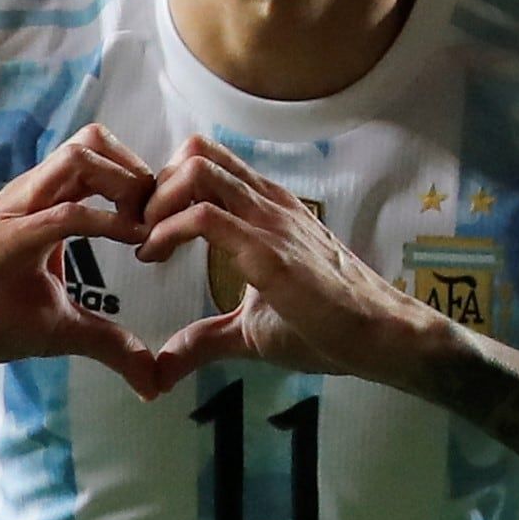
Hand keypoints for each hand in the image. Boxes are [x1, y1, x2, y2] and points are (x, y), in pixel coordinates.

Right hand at [0, 124, 160, 399]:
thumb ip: (107, 342)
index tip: (166, 221)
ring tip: (147, 226)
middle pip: (94, 141)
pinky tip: (132, 241)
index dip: (140, 179)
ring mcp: (16, 212)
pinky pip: (62, 214)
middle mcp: (32, 196)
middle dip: (139, 169)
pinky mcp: (2, 241)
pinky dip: (105, 221)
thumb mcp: (58, 329)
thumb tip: (152, 379)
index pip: (99, 158)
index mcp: (46, 206)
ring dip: (125, 183)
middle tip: (161, 217)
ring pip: (79, 157)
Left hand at [137, 136, 443, 393]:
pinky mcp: (269, 251)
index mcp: (265, 208)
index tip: (142, 227)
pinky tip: (154, 257)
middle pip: (196, 150)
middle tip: (136, 229)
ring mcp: (268, 221)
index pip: (205, 161)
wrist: (382, 337)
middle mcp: (266, 202)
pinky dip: (166, 230)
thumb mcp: (251, 330)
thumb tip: (160, 368)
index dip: (163, 186)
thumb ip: (205, 339)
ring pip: (197, 169)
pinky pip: (205, 217)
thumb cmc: (326, 326)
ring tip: (144, 241)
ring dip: (156, 201)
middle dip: (153, 185)